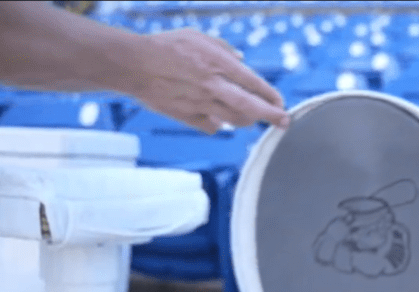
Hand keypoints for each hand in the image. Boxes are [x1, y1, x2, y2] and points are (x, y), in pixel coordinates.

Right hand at [126, 28, 289, 133]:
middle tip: (283, 122)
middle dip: (272, 116)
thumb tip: (241, 60)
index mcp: (219, 65)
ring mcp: (201, 104)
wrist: (134, 64)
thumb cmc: (165, 46)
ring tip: (252, 119)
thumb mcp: (199, 37)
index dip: (271, 95)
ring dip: (247, 121)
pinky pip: (212, 126)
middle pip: (251, 107)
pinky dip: (219, 124)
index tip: (281, 102)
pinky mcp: (188, 116)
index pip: (254, 83)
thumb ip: (223, 49)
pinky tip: (219, 119)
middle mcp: (214, 87)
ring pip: (234, 120)